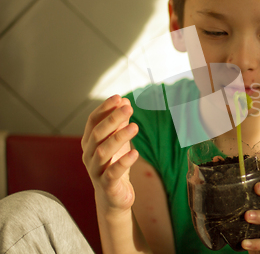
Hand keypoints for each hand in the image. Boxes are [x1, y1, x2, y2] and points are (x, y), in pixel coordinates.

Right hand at [81, 95, 139, 214]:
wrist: (113, 197)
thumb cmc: (114, 164)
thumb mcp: (118, 142)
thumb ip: (120, 123)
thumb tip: (125, 101)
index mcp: (89, 142)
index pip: (93, 121)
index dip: (105, 109)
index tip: (119, 97)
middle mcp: (89, 155)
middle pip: (97, 134)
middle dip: (112, 119)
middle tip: (128, 108)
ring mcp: (95, 171)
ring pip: (103, 152)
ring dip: (119, 137)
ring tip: (135, 127)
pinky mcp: (106, 185)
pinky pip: (113, 173)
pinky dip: (124, 162)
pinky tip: (135, 152)